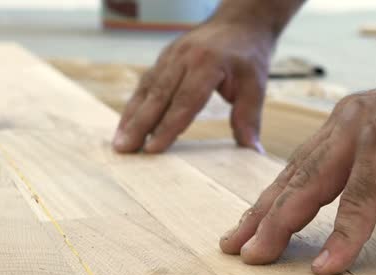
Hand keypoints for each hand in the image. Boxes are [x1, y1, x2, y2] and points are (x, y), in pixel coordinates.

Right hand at [113, 21, 273, 152]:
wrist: (238, 23)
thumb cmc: (248, 57)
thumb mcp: (255, 86)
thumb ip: (249, 118)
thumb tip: (252, 151)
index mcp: (207, 64)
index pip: (185, 101)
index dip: (167, 127)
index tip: (153, 150)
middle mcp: (183, 58)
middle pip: (158, 96)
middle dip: (139, 125)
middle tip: (124, 150)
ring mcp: (170, 56)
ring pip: (146, 89)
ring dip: (131, 117)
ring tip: (119, 142)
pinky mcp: (164, 58)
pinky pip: (146, 83)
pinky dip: (135, 105)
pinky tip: (127, 124)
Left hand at [219, 76, 375, 274]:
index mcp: (345, 129)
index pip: (298, 170)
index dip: (271, 202)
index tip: (249, 229)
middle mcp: (345, 127)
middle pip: (292, 178)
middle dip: (260, 216)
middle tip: (233, 248)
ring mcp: (363, 134)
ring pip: (312, 186)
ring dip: (281, 225)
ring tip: (259, 257)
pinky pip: (359, 200)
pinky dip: (343, 236)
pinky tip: (327, 265)